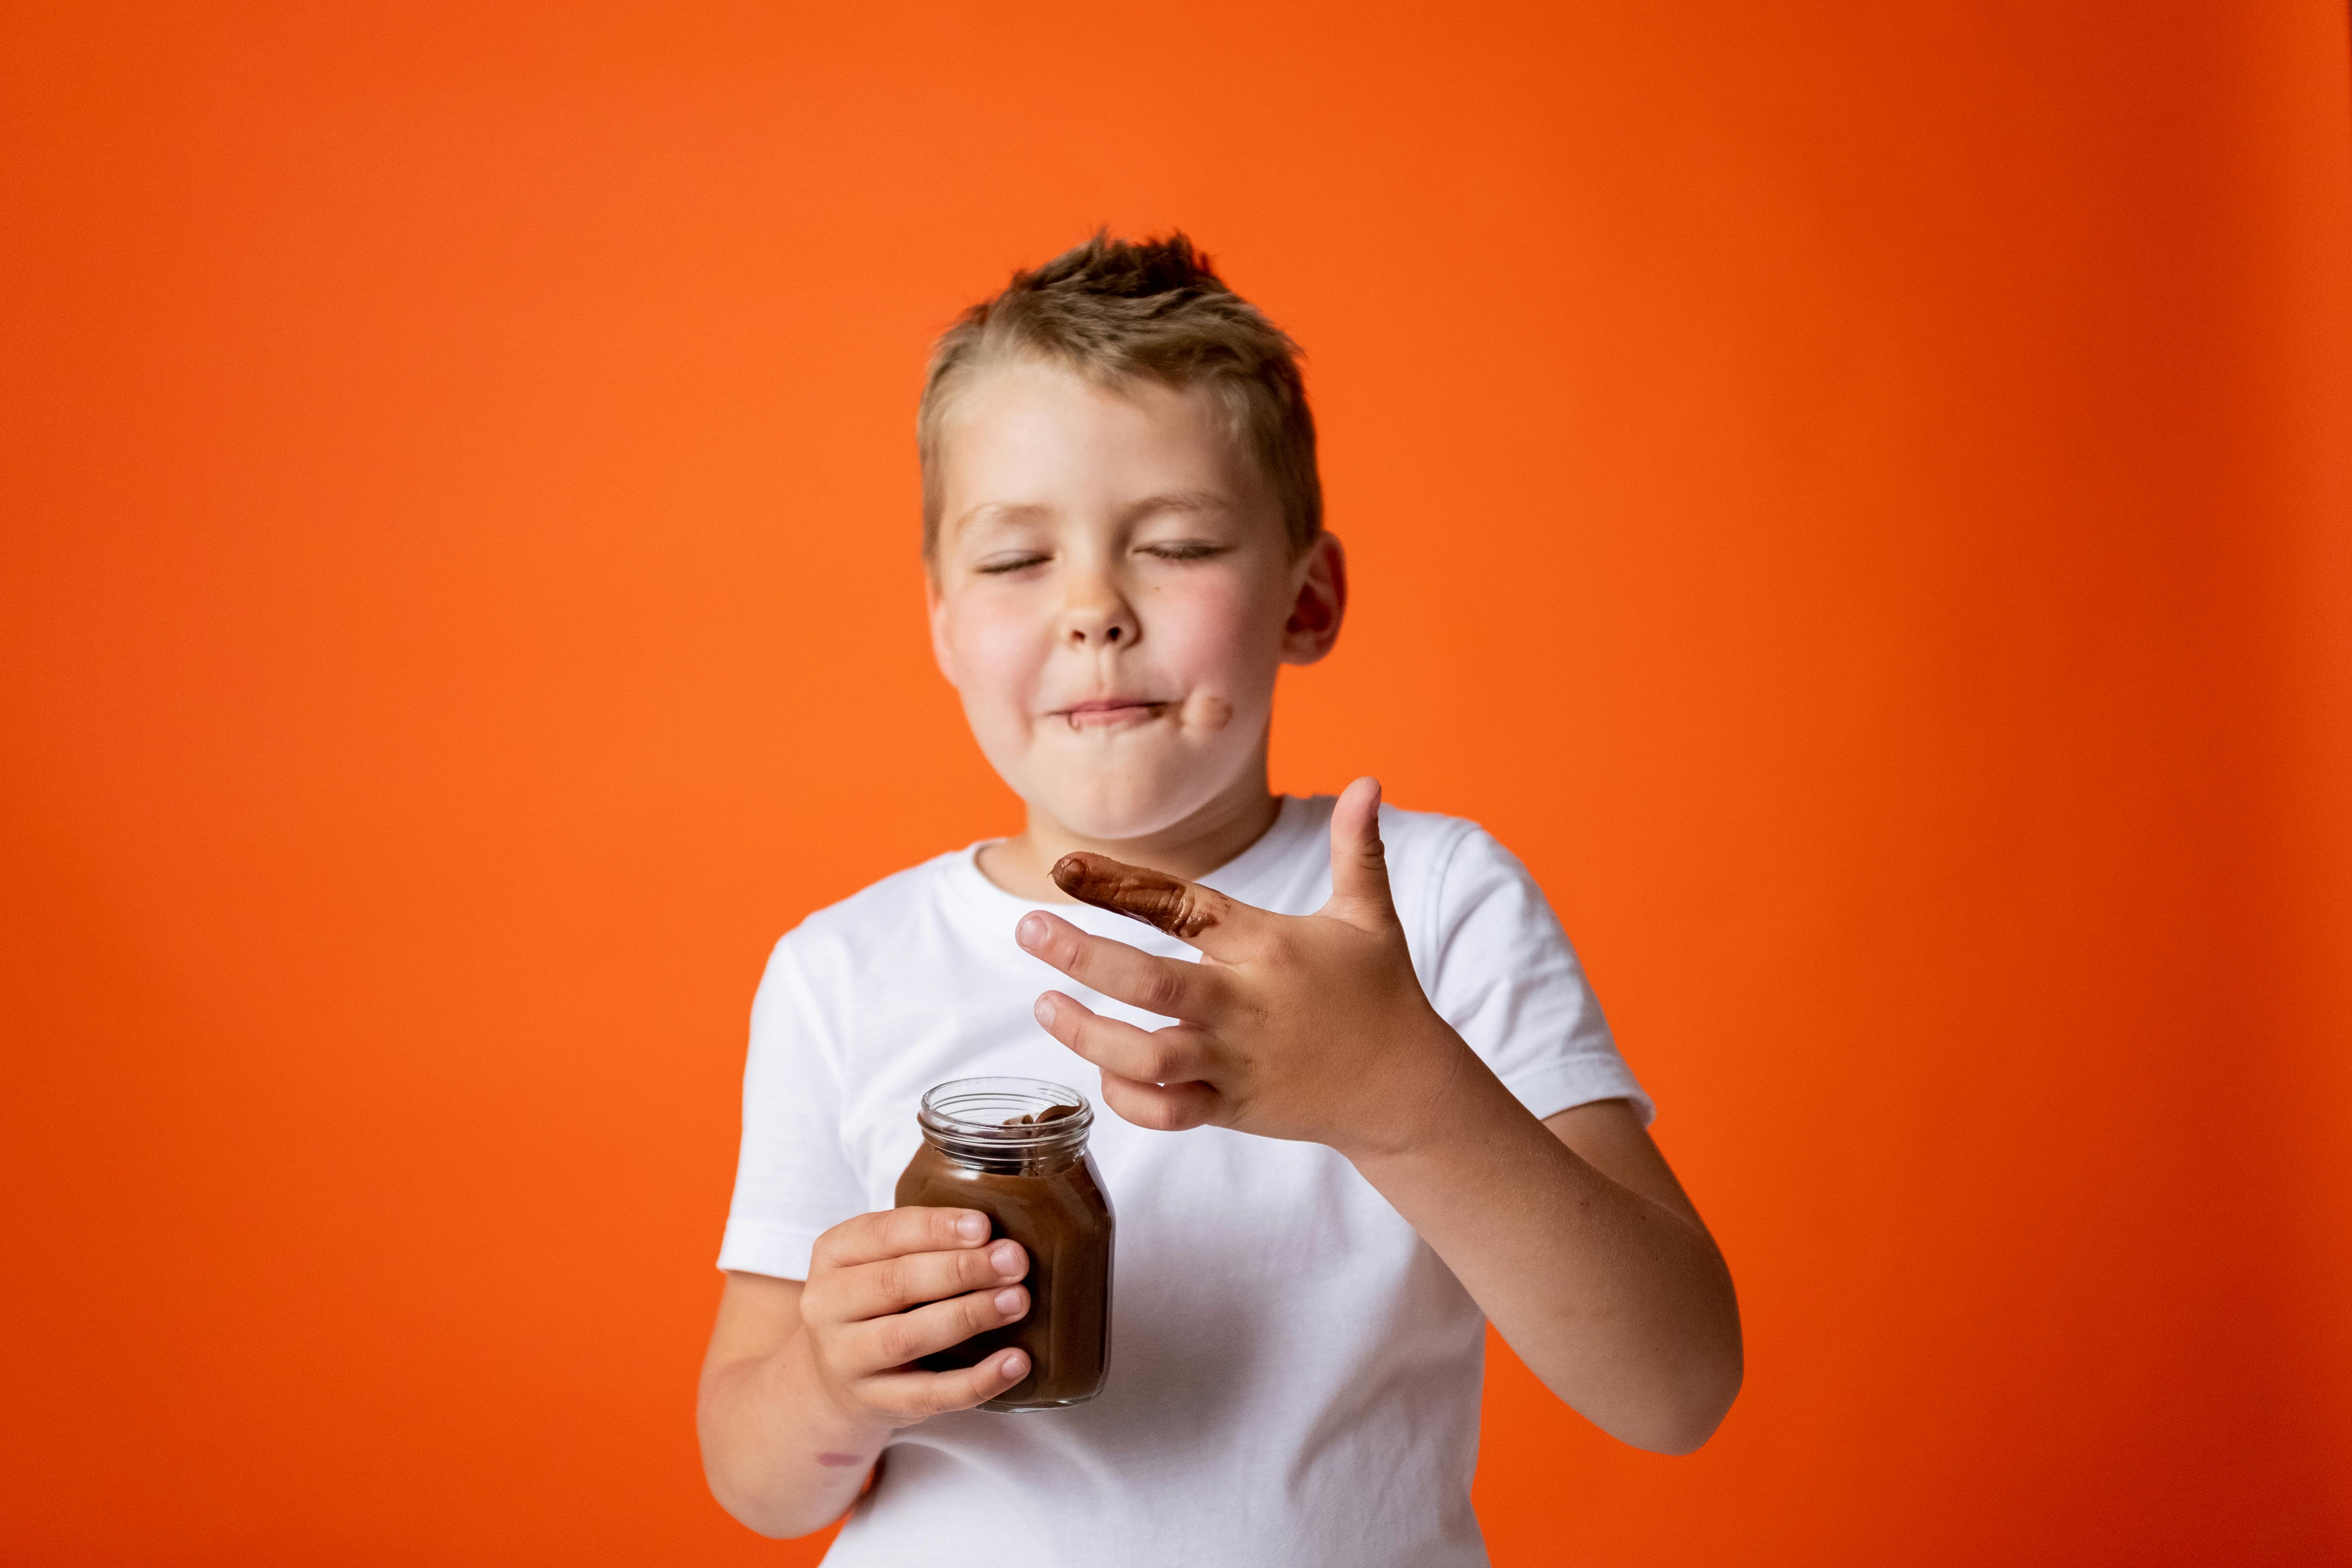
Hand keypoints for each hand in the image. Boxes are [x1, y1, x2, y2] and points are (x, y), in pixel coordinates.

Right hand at [795, 1207, 1033, 1427]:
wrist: (831, 1381)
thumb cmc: (875, 1302)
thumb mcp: (880, 1261)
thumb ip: (925, 1244)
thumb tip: (1001, 1238)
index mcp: (834, 1253)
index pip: (883, 1233)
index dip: (935, 1228)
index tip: (984, 1226)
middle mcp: (828, 1305)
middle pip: (895, 1283)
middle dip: (961, 1269)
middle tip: (1014, 1261)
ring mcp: (845, 1359)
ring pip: (906, 1337)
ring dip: (968, 1316)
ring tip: (1017, 1301)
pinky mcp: (873, 1403)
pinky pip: (929, 1395)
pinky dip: (977, 1380)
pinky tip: (1016, 1361)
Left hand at [1016, 776, 1473, 1157]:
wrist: (1405, 1090)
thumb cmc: (1381, 994)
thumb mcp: (1371, 917)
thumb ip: (1357, 848)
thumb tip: (1371, 780)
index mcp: (1270, 949)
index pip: (1185, 909)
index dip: (1123, 886)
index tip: (1066, 868)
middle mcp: (1246, 1006)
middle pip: (1152, 985)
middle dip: (1083, 957)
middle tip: (1027, 928)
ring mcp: (1235, 1063)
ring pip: (1148, 1057)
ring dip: (1087, 1034)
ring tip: (1045, 1003)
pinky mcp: (1230, 1109)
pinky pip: (1166, 1111)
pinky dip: (1126, 1097)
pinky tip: (1099, 1067)